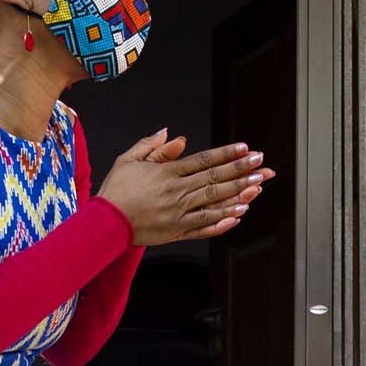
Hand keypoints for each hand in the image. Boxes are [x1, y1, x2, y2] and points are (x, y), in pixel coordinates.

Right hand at [95, 129, 274, 245]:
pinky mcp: (177, 231)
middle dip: (241, 171)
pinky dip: (222, 221)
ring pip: (214, 202)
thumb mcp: (129, 160)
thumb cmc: (115, 189)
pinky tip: (238, 215)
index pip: (204, 160)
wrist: (104, 223)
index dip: (227, 154)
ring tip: (258, 187)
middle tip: (262, 165)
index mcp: (168, 173)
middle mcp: (178, 192)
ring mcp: (179, 214)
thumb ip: (152, 146)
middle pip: (215, 179)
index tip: (245, 149)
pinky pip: (204, 227)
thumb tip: (173, 134)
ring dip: (238, 194)